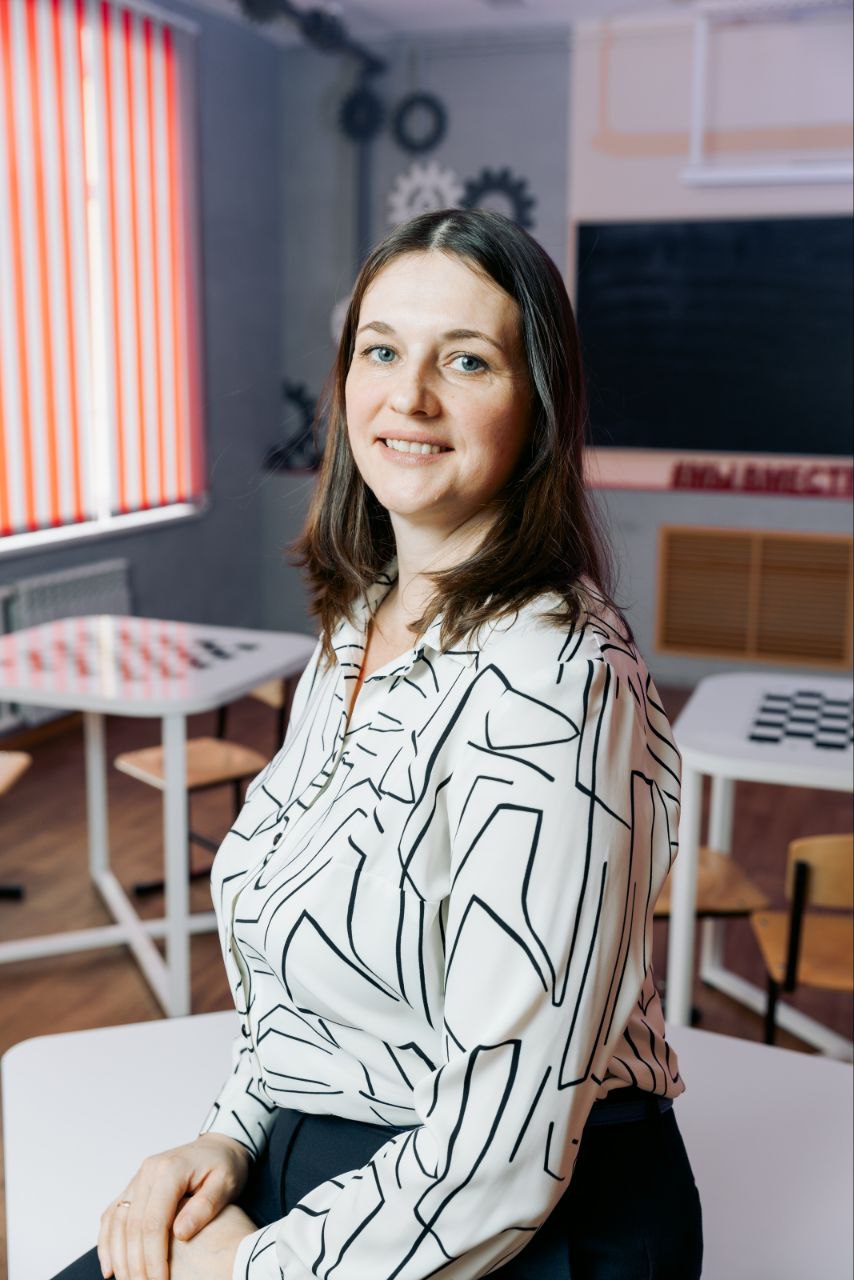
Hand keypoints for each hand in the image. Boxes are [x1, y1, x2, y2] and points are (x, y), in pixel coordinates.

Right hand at [97, 1133, 251, 1279]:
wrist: (220, 1145)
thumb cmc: (226, 1165)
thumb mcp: (225, 1183)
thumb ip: (205, 1206)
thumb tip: (181, 1233)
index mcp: (171, 1170)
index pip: (154, 1222)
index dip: (154, 1257)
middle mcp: (149, 1171)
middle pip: (132, 1225)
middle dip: (136, 1263)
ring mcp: (139, 1177)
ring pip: (117, 1222)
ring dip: (118, 1257)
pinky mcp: (135, 1185)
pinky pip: (113, 1214)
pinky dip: (108, 1241)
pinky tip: (110, 1266)